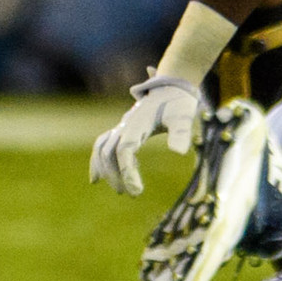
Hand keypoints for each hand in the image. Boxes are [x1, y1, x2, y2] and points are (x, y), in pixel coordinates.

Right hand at [88, 73, 202, 195]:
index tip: (136, 191)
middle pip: (109, 151)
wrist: (172, 87)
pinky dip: (97, 161)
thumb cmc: (179, 102)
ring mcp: (122, 126)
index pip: (125, 149)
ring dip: (106, 170)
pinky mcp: (123, 129)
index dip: (127, 171)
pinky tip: (97, 178)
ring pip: (102, 148)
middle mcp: (125, 124)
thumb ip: (181, 132)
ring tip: (119, 190)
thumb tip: (178, 152)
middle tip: (132, 193)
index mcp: (138, 122)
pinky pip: (102, 144)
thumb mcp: (184, 116)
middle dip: (116, 175)